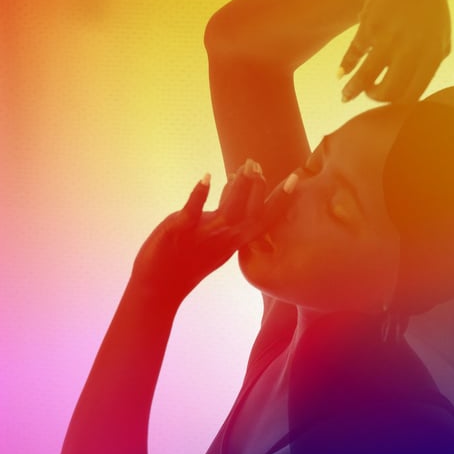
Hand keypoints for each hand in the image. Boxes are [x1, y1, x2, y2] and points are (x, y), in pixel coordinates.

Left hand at [131, 160, 293, 304]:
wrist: (160, 288)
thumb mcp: (213, 238)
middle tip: (259, 165)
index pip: (264, 219)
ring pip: (229, 211)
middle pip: (251, 213)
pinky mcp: (180, 230)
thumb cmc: (186, 262)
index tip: (293, 180)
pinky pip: (192, 211)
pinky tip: (207, 178)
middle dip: (258, 189)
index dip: (280, 201)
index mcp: (234, 241)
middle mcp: (225, 239)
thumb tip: (235, 190)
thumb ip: (225, 216)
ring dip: (239, 189)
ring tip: (247, 168)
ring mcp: (204, 235)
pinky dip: (200, 194)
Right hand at [338, 0, 450, 102]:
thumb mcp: (442, 37)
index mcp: (430, 56)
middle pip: (389, 90)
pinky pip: (354, 53)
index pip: (412, 94)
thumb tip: (417, 88)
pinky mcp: (369, 25)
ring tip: (346, 97)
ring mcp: (387, 38)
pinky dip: (345, 66)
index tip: (390, 105)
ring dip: (353, 90)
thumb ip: (433, 63)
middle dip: (376, 98)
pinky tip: (340, 75)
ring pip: (366, 76)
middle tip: (371, 94)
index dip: (399, 105)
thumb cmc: (430, 8)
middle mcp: (409, 50)